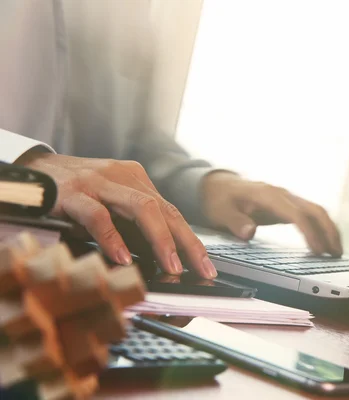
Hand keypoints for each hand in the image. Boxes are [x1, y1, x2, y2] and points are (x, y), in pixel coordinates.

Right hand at [16, 152, 216, 277]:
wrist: (32, 169)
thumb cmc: (75, 190)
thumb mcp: (110, 200)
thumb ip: (133, 220)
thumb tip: (161, 254)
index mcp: (136, 179)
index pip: (172, 211)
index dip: (191, 240)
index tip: (206, 265)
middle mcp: (123, 177)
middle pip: (166, 211)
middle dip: (188, 243)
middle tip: (201, 270)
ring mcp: (99, 183)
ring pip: (142, 208)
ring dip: (161, 241)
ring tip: (172, 266)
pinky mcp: (73, 193)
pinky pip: (99, 216)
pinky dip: (113, 238)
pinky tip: (122, 258)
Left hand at [201, 172, 342, 256]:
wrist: (219, 186)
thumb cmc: (220, 199)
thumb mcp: (220, 212)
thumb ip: (235, 222)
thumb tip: (249, 232)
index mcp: (267, 195)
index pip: (296, 214)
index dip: (309, 232)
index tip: (317, 251)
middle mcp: (282, 195)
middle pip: (314, 210)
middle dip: (328, 231)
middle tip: (336, 254)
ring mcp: (287, 199)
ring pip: (316, 211)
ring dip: (329, 230)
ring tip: (337, 252)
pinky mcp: (288, 206)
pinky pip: (311, 215)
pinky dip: (322, 228)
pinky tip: (326, 243)